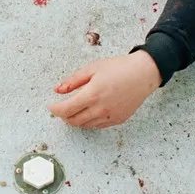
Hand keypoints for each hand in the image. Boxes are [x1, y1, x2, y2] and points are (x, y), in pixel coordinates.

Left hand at [47, 52, 161, 127]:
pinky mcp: (118, 120)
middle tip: (60, 107)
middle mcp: (101, 110)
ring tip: (74, 108)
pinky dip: (88, 120)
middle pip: (73, 121)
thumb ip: (73, 81)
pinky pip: (97, 125)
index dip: (55, 109)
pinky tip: (88, 111)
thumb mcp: (92, 68)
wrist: (143, 74)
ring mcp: (110, 117)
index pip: (66, 110)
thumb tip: (57, 90)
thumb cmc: (119, 68)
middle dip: (63, 116)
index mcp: (92, 95)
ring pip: (85, 125)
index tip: (51, 106)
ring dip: (75, 119)